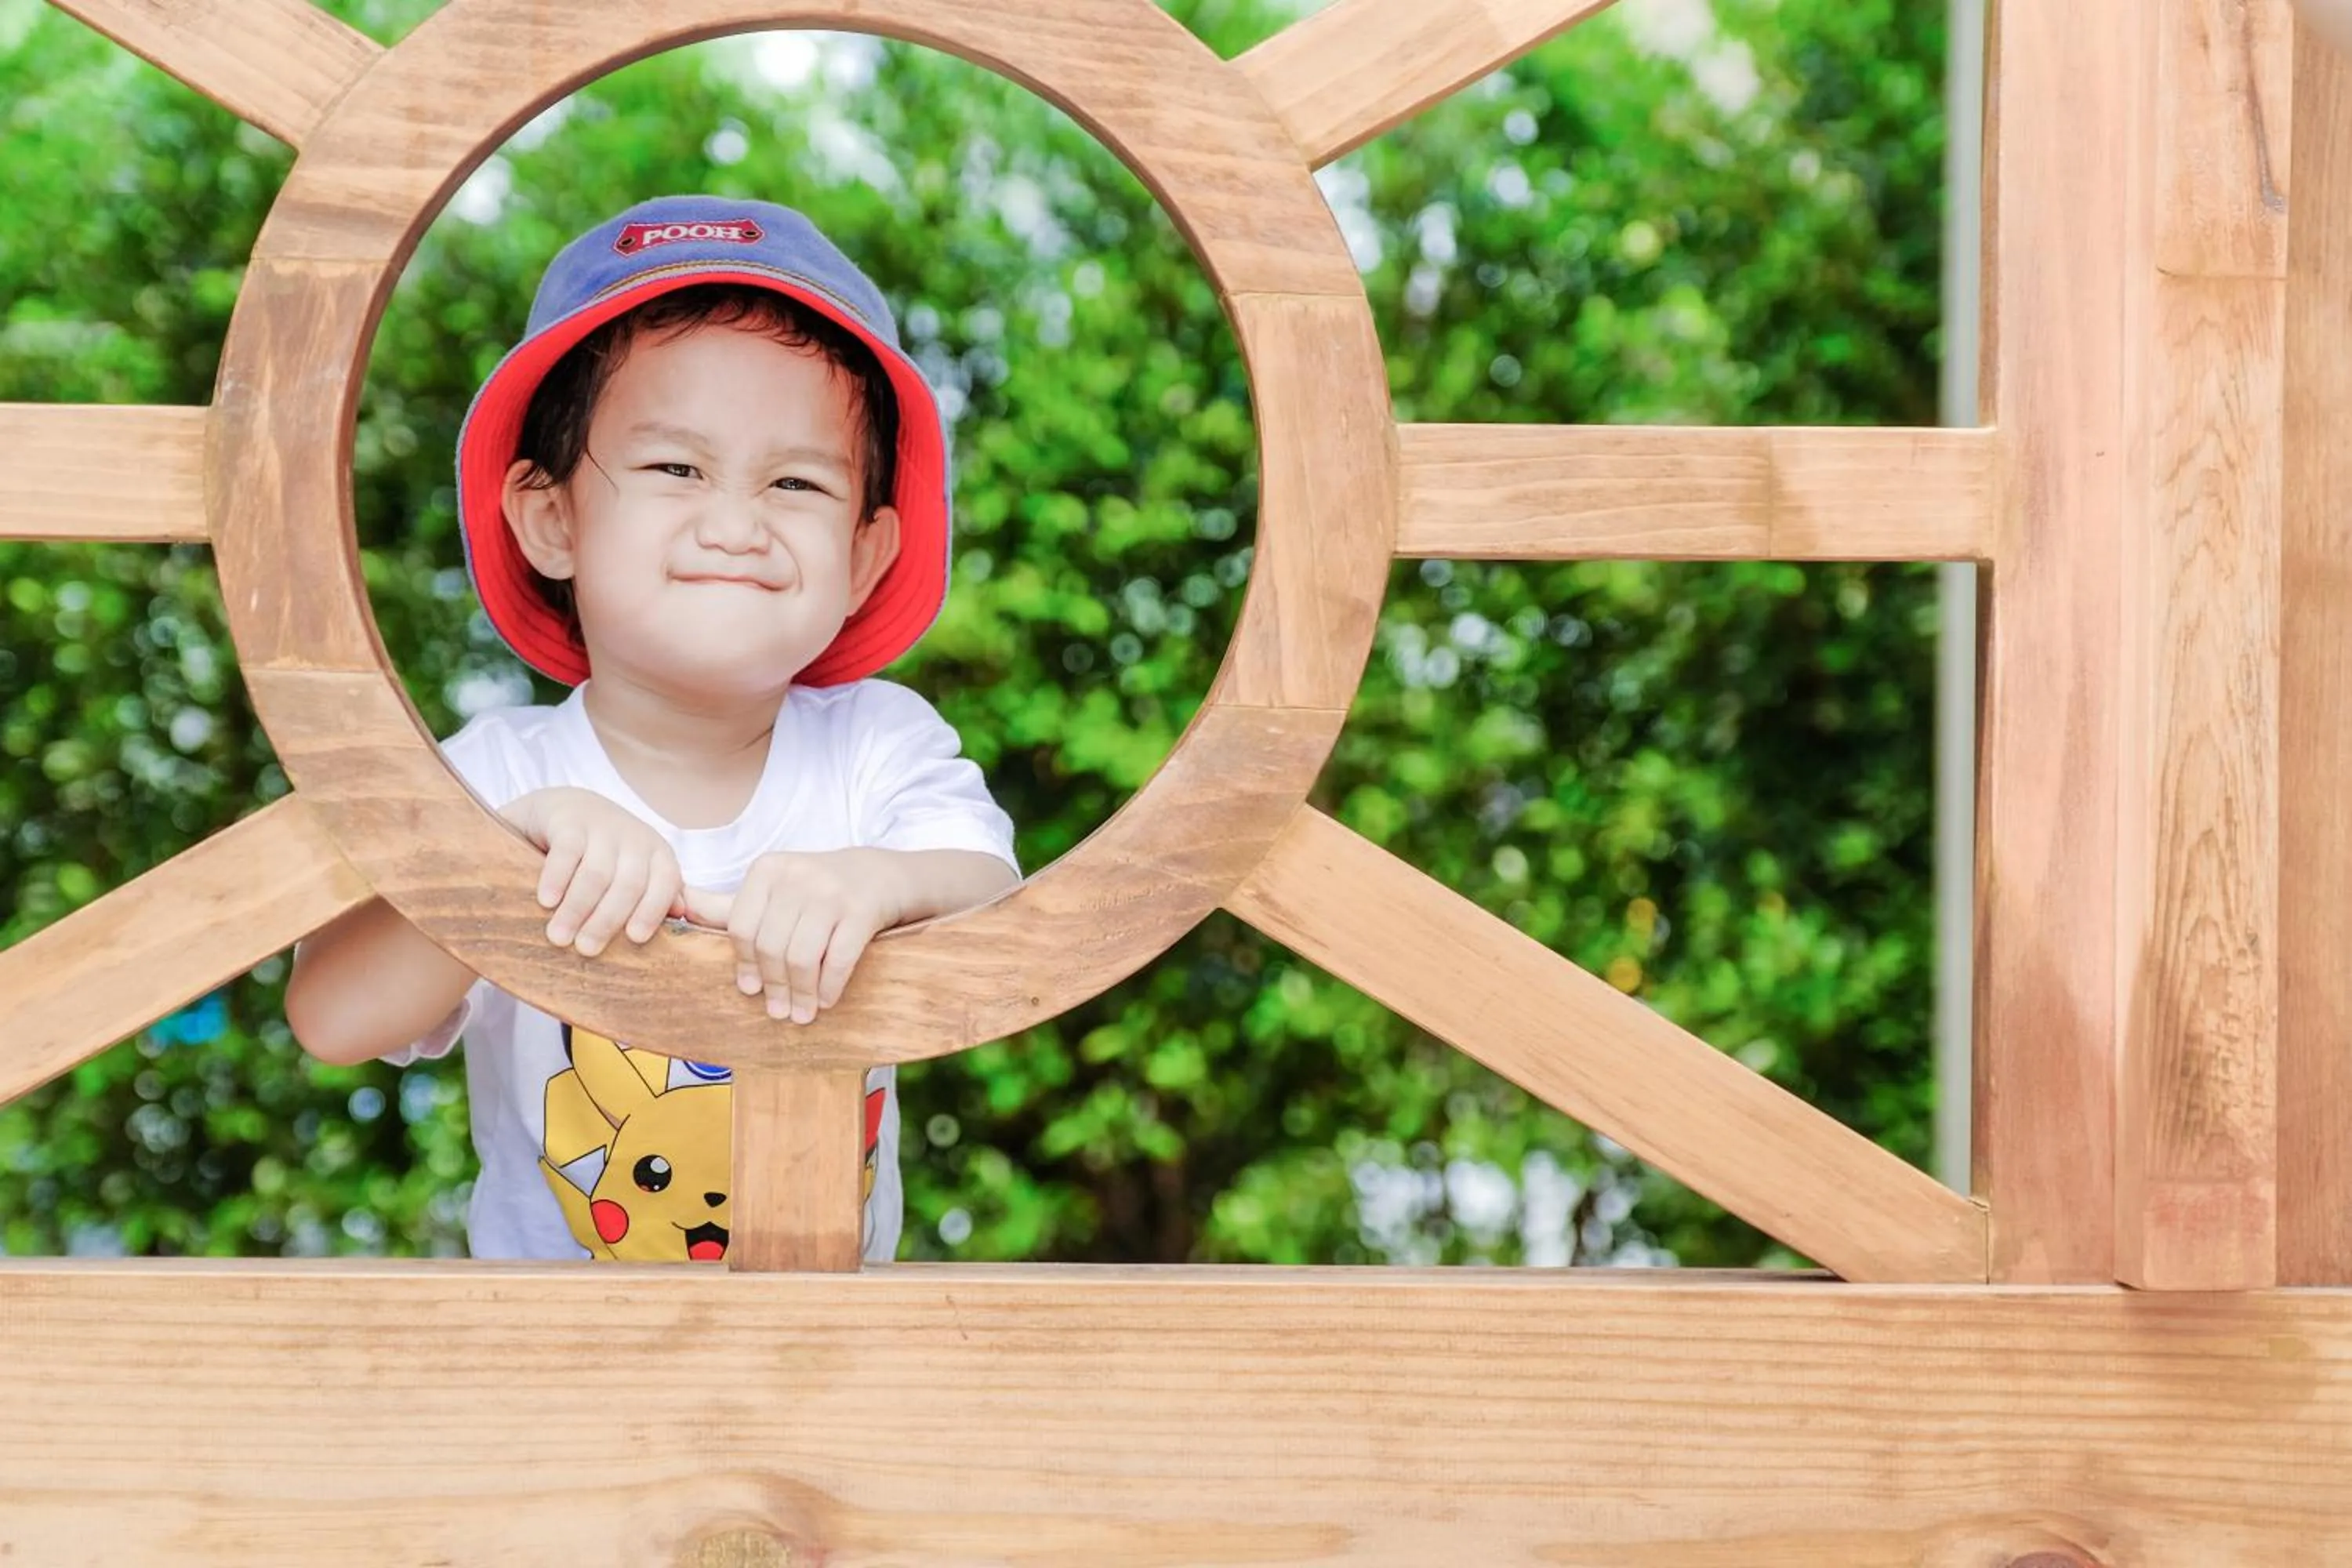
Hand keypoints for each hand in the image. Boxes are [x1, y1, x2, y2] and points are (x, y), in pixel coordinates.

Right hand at [500, 787, 683, 956]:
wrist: (563, 808)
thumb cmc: (604, 853)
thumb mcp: (635, 869)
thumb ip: (658, 893)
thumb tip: (680, 915)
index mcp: (658, 853)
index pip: (665, 883)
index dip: (652, 910)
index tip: (635, 939)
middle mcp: (635, 838)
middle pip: (628, 885)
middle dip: (607, 920)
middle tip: (586, 949)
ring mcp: (603, 825)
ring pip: (596, 873)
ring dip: (577, 908)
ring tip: (558, 937)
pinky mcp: (569, 820)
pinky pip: (566, 852)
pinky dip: (557, 879)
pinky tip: (546, 901)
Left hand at [681, 850, 902, 1023]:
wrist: (884, 875)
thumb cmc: (820, 890)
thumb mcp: (774, 890)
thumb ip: (727, 905)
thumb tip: (675, 908)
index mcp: (769, 870)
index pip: (742, 927)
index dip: (745, 965)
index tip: (750, 991)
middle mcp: (797, 875)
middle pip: (771, 945)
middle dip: (775, 986)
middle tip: (779, 1013)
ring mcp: (832, 891)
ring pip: (802, 955)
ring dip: (801, 993)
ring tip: (803, 1014)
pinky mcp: (863, 908)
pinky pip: (839, 958)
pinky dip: (830, 986)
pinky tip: (827, 1000)